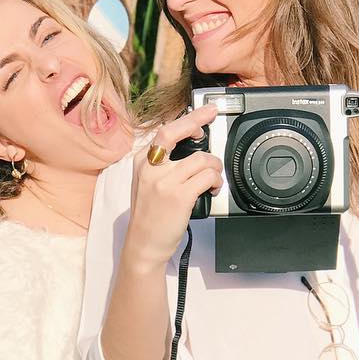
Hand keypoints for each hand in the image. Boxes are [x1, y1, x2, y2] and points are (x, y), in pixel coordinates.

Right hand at [124, 106, 222, 269]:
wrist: (144, 244)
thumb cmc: (149, 217)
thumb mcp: (147, 185)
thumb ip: (162, 165)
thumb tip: (189, 148)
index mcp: (142, 162)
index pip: (165, 132)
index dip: (187, 120)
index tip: (202, 115)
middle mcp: (151, 168)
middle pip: (175, 132)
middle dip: (197, 120)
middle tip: (211, 117)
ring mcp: (165, 181)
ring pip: (201, 159)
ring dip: (214, 166)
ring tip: (214, 178)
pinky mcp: (180, 196)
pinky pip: (207, 177)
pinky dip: (216, 181)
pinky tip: (214, 189)